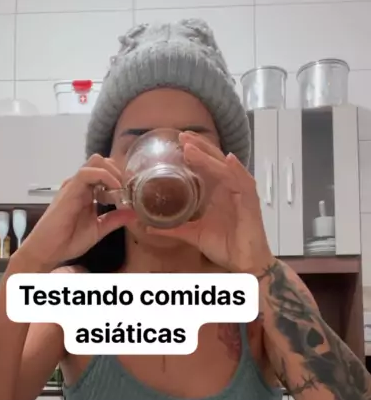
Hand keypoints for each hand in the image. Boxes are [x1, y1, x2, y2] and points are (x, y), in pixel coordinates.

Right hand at [17, 155, 132, 269]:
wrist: (48, 250)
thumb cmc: (68, 241)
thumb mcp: (98, 229)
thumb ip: (115, 219)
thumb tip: (133, 213)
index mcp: (87, 192)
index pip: (105, 172)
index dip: (120, 178)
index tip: (131, 192)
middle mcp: (81, 185)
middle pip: (102, 162)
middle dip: (119, 171)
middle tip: (128, 188)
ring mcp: (74, 185)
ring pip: (96, 162)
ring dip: (113, 172)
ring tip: (122, 189)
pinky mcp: (69, 190)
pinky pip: (87, 173)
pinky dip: (105, 176)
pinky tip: (114, 189)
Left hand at [147, 132, 273, 274]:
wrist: (244, 264)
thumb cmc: (226, 246)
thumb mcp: (193, 234)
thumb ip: (174, 228)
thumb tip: (149, 226)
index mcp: (217, 192)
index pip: (205, 166)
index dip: (192, 153)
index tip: (177, 142)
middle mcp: (229, 189)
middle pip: (214, 161)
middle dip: (198, 147)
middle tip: (181, 135)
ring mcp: (240, 194)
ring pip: (225, 168)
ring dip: (210, 156)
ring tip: (192, 146)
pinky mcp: (250, 203)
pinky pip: (245, 183)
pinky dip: (237, 170)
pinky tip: (228, 160)